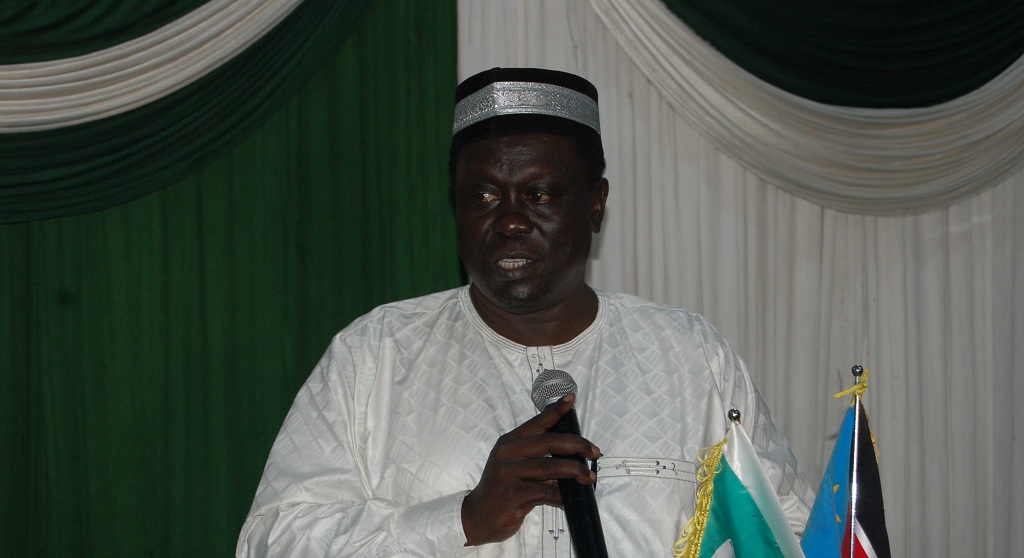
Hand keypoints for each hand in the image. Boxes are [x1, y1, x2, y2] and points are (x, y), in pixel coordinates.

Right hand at [461, 394, 600, 545]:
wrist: (478, 516)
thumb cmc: (501, 490)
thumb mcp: (513, 467)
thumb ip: (537, 459)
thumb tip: (570, 457)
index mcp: (510, 442)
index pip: (537, 422)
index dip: (555, 410)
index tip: (571, 398)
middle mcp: (508, 453)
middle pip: (549, 442)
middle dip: (576, 445)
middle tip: (594, 451)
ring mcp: (509, 473)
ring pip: (550, 467)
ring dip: (574, 471)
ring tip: (589, 477)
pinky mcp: (514, 495)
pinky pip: (545, 493)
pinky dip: (562, 495)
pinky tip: (571, 498)